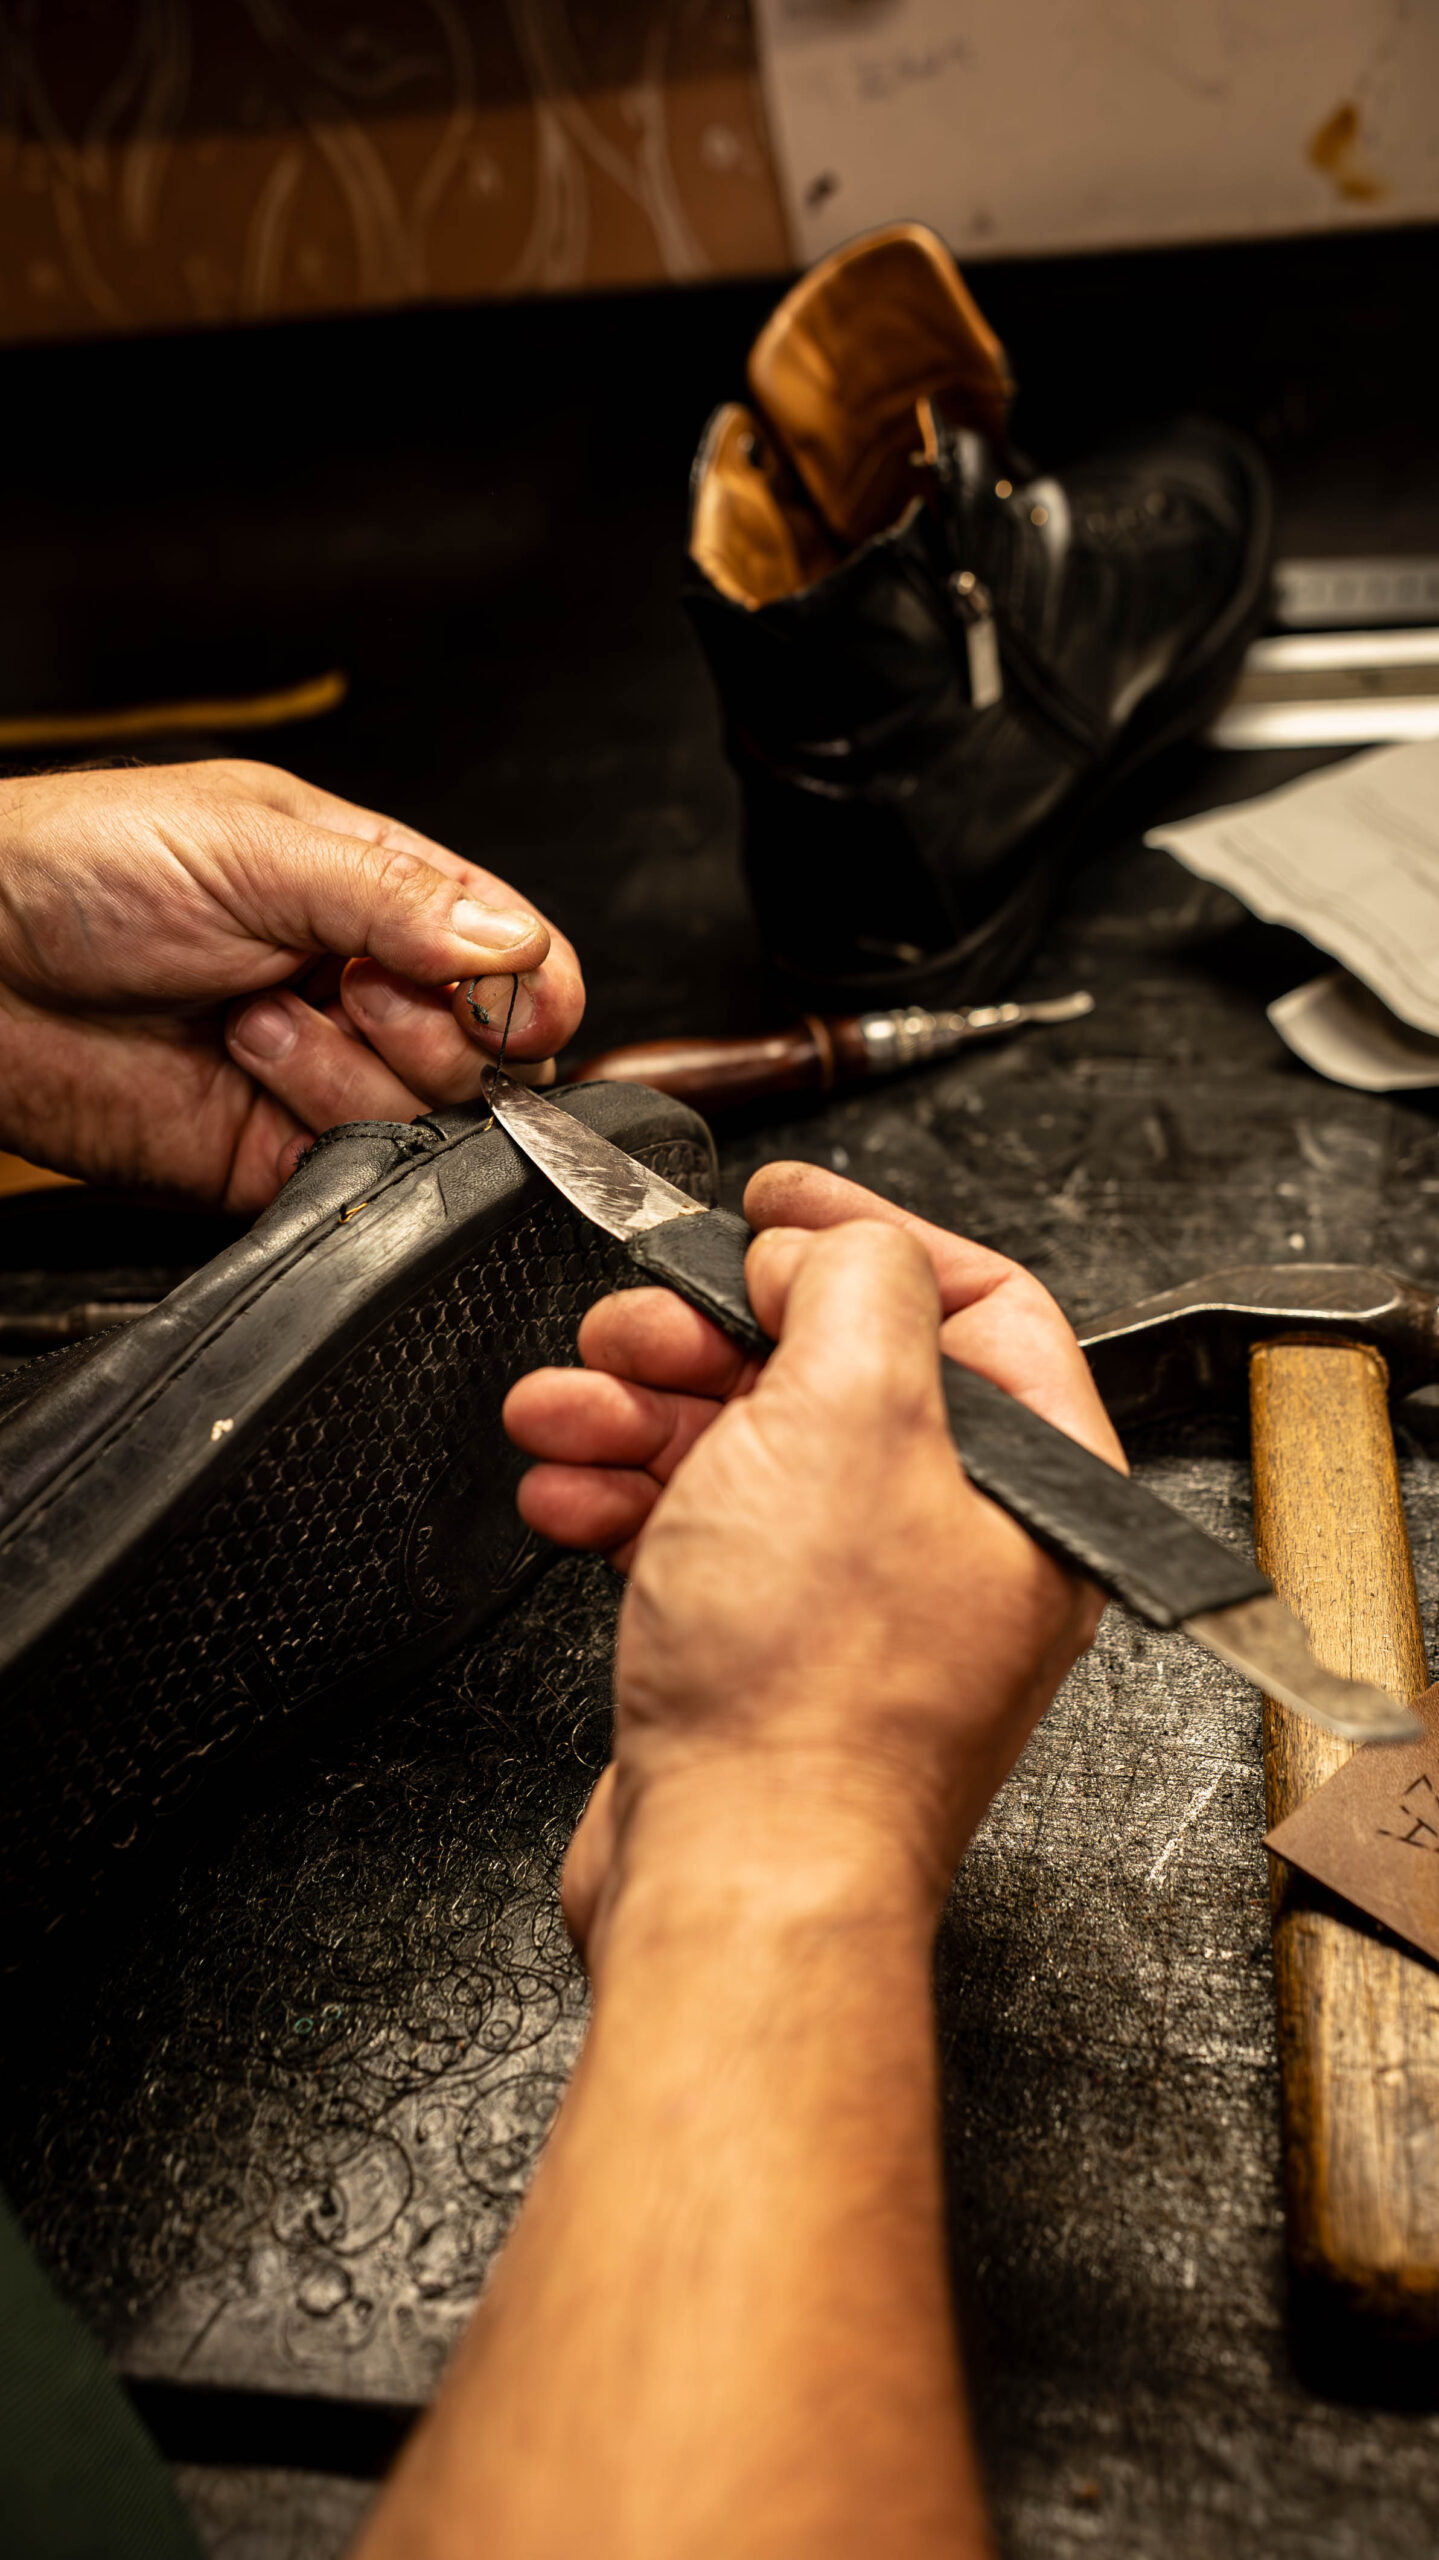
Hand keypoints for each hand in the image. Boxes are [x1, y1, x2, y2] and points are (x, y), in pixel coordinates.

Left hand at [0, 759, 583, 1209]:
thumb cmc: (82, 867)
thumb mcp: (256, 846)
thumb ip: (398, 899)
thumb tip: (518, 950)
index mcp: (380, 895)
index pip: (519, 957)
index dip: (529, 989)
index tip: (495, 997)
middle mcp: (366, 991)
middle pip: (497, 1056)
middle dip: (433, 1027)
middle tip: (345, 984)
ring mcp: (327, 1079)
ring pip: (436, 1119)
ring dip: (350, 1068)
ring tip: (251, 1016)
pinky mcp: (276, 1156)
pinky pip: (359, 1171)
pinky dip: (318, 1123)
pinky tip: (243, 1069)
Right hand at [504, 1166, 1125, 1957]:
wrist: (735, 1882)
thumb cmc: (815, 1696)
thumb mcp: (852, 1414)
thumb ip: (855, 1283)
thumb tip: (825, 1246)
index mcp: (1034, 1486)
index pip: (978, 1302)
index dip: (867, 1230)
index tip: (775, 1202)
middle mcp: (960, 1544)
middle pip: (836, 1370)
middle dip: (713, 1332)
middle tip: (638, 1324)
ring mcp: (860, 1605)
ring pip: (747, 1448)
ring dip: (640, 1408)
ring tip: (568, 1408)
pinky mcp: (769, 1654)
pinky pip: (699, 1531)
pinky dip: (623, 1496)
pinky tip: (565, 1490)